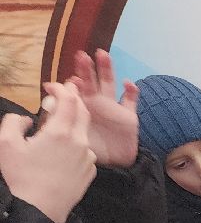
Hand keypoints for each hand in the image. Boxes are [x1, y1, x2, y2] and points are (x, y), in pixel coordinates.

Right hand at [0, 82, 96, 222]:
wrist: (39, 210)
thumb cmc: (20, 176)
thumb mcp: (5, 144)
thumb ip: (14, 122)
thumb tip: (27, 118)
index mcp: (60, 132)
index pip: (69, 100)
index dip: (61, 88)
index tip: (51, 85)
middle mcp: (80, 143)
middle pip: (83, 113)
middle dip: (74, 99)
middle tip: (64, 93)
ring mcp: (88, 159)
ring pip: (84, 133)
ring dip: (74, 123)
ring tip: (60, 123)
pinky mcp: (90, 172)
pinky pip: (85, 152)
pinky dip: (76, 144)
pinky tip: (63, 150)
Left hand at [67, 50, 138, 167]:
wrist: (112, 167)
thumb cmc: (87, 152)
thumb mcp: (68, 135)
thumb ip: (58, 117)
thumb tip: (48, 98)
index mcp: (80, 107)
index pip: (74, 90)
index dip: (71, 83)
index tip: (68, 81)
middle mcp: (95, 103)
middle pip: (91, 81)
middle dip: (86, 68)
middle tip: (81, 56)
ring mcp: (113, 108)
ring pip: (110, 84)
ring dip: (106, 69)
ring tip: (102, 55)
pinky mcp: (128, 116)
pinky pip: (130, 101)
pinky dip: (131, 91)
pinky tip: (128, 83)